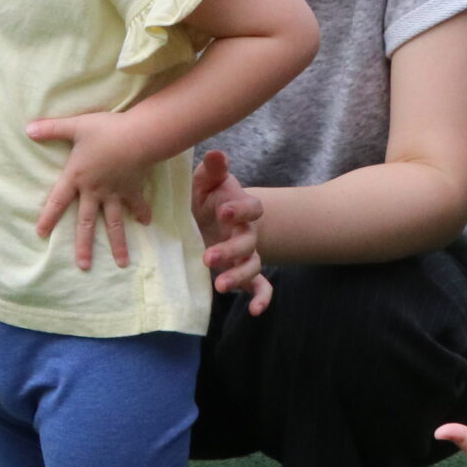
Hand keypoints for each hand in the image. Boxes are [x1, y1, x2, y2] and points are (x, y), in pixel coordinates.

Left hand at [29, 111, 158, 268]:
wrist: (139, 136)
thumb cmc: (106, 130)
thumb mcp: (75, 126)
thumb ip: (51, 129)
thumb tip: (27, 128)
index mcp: (77, 177)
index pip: (58, 201)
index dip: (48, 217)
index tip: (41, 234)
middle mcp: (95, 191)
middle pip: (86, 222)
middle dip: (84, 245)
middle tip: (83, 266)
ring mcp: (115, 193)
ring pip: (114, 223)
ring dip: (118, 243)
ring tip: (121, 263)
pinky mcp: (133, 189)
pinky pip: (137, 205)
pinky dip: (142, 213)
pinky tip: (146, 223)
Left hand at [191, 150, 271, 313]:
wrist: (210, 219)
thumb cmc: (206, 199)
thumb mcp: (204, 183)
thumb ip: (212, 171)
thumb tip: (216, 154)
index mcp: (240, 209)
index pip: (252, 208)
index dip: (241, 209)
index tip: (223, 211)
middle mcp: (247, 233)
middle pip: (248, 241)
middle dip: (230, 249)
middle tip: (208, 256)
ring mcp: (247, 254)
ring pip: (253, 265)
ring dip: (239, 275)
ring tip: (220, 285)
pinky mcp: (243, 274)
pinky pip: (260, 287)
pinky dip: (262, 299)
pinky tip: (255, 312)